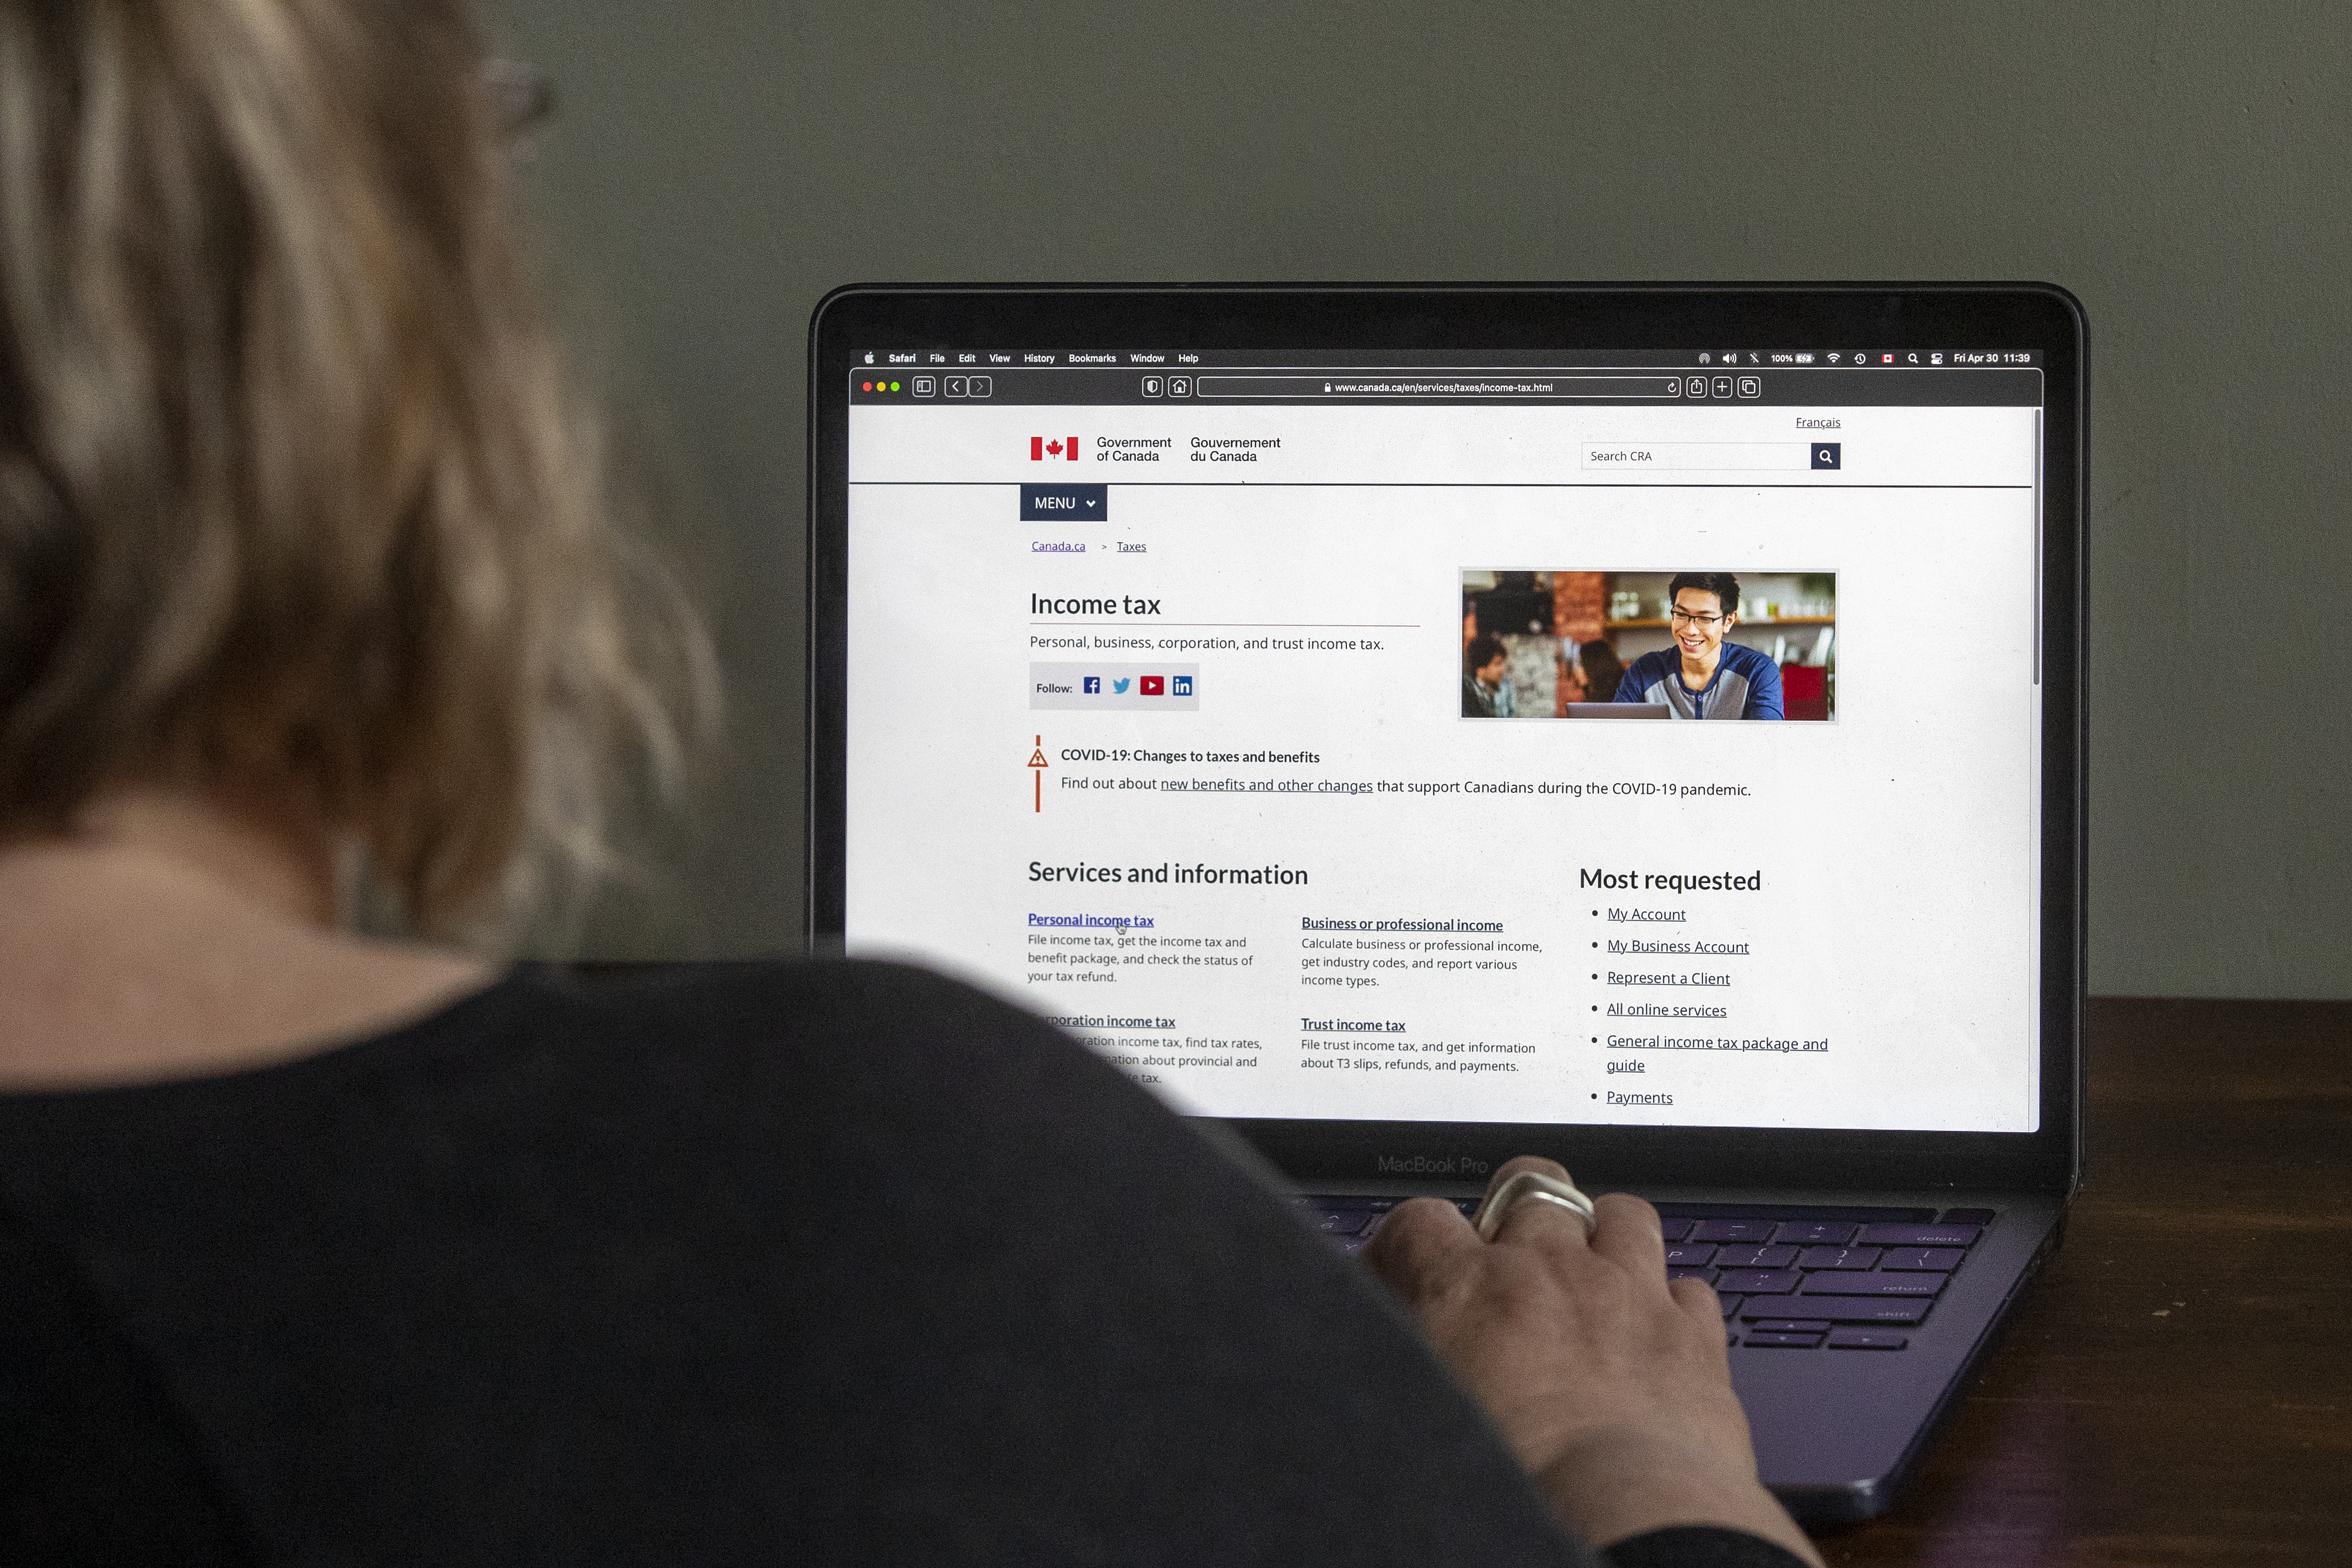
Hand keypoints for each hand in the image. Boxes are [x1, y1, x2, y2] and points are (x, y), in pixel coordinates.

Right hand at [1363, 1157, 1823, 1565]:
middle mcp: (1551, 1274)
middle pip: (1528, 1183)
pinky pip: (1689, 1288)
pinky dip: (1672, 1304)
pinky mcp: (1694, 1340)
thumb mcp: (1419, 1412)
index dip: (1408, 1243)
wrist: (1623, 1528)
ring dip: (1602, 1236)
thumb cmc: (1517, 1487)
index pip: (1419, 1220)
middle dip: (1514, 1210)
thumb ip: (1403, 1357)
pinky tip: (1656, 1336)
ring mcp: (1630, 1297)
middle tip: (1507, 1259)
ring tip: (1590, 1276)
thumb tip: (1384, 1353)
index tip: (1407, 1274)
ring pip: (1621, 1214)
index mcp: (1466, 1292)